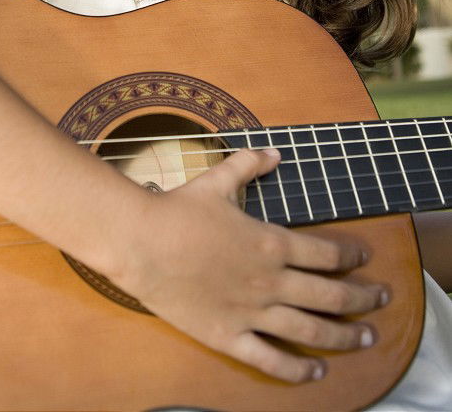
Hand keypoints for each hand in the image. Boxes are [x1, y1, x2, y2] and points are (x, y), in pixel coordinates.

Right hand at [110, 148, 387, 382]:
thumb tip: (274, 152)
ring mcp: (252, 312)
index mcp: (271, 242)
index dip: (352, 255)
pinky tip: (316, 370)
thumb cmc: (179, 209)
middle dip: (363, 298)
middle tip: (382, 300)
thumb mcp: (218, 180)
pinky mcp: (229, 336)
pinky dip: (298, 369)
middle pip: (331, 295)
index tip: (365, 258)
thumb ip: (250, 165)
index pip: (326, 252)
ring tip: (365, 339)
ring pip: (310, 330)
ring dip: (344, 336)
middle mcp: (271, 281)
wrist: (141, 242)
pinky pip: (271, 360)